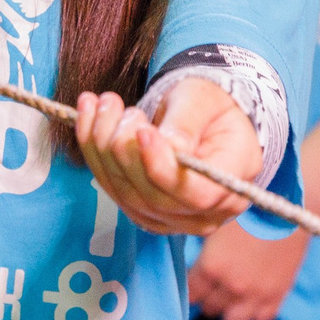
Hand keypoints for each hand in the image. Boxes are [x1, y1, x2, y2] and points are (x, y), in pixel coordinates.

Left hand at [79, 79, 260, 236]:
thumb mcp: (204, 100)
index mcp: (231, 185)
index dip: (162, 168)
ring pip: (125, 194)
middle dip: (124, 150)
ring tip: (102, 103)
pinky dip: (92, 150)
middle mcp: (204, 214)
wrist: (203, 119)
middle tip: (116, 106)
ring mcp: (170, 219)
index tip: (143, 131)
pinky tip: (88, 114)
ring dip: (101, 146)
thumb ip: (187, 122)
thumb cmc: (210, 108)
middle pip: (153, 197)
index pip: (195, 193)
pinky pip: (110, 187)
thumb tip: (167, 145)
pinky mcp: (141, 211)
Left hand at [188, 218, 310, 319]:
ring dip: (230, 308)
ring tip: (233, 293)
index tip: (196, 282)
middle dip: (209, 297)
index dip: (192, 287)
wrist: (288, 209)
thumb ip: (205, 251)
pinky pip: (261, 318)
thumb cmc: (249, 210)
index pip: (192, 294)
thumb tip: (196, 265)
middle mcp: (232, 286)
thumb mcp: (217, 226)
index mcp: (212, 266)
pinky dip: (256, 310)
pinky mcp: (278, 296)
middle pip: (210, 308)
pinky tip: (255, 295)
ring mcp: (256, 294)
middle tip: (214, 285)